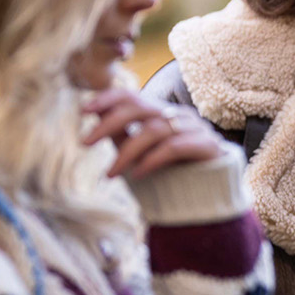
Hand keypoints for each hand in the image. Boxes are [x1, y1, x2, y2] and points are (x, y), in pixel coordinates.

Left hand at [81, 88, 224, 178]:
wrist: (211, 198)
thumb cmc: (173, 174)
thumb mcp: (140, 153)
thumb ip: (121, 134)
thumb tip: (95, 113)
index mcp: (163, 113)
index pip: (132, 95)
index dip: (107, 99)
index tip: (83, 111)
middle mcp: (179, 115)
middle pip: (140, 108)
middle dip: (109, 123)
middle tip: (85, 142)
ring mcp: (196, 128)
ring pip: (154, 130)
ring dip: (127, 152)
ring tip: (111, 173)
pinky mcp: (209, 146)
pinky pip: (174, 148)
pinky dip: (152, 160)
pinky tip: (139, 174)